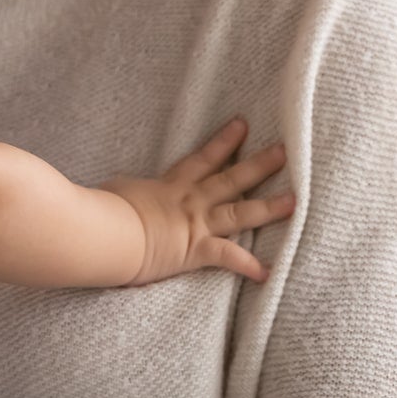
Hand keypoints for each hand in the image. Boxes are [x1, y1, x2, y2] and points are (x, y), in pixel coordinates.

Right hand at [103, 118, 292, 284]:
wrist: (106, 231)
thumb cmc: (102, 209)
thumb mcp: (116, 190)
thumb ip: (126, 189)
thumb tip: (119, 189)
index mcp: (170, 185)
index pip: (203, 158)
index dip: (224, 141)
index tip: (243, 124)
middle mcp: (190, 201)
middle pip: (231, 178)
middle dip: (259, 165)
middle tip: (285, 151)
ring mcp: (195, 225)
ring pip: (240, 212)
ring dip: (268, 208)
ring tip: (294, 202)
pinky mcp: (195, 250)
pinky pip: (227, 258)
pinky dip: (247, 266)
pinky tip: (267, 273)